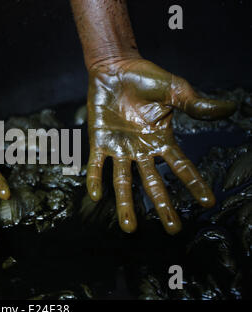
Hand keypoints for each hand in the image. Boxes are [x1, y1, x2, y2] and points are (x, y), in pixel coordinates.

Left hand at [86, 58, 234, 233]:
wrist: (115, 68)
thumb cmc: (146, 78)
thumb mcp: (174, 90)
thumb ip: (196, 103)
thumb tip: (230, 109)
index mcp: (161, 139)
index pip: (180, 166)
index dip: (193, 183)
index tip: (206, 203)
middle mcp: (141, 149)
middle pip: (153, 182)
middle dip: (162, 205)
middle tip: (172, 229)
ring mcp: (119, 148)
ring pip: (123, 181)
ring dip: (125, 203)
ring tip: (129, 227)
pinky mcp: (99, 141)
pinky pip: (96, 164)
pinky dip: (95, 178)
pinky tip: (96, 196)